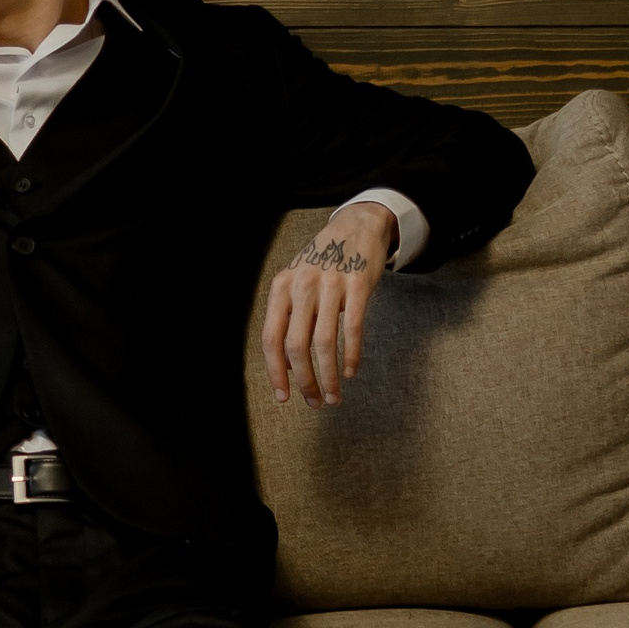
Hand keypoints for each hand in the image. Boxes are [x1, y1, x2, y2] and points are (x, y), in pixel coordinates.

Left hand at [260, 201, 395, 409]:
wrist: (356, 225)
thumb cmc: (323, 262)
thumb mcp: (297, 283)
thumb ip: (288, 318)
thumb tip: (285, 366)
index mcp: (281, 288)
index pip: (271, 339)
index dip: (275, 373)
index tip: (283, 397)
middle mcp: (301, 285)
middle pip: (296, 346)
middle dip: (304, 381)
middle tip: (314, 402)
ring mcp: (329, 284)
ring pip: (323, 343)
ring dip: (328, 376)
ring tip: (334, 396)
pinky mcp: (357, 285)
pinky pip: (352, 328)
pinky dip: (351, 356)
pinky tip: (350, 372)